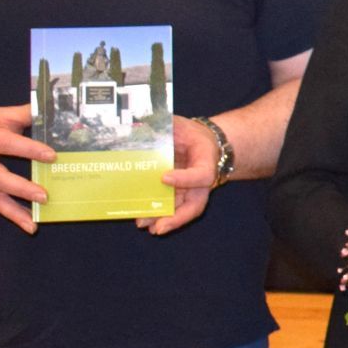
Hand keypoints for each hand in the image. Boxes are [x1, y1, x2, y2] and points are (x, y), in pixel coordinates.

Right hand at [0, 104, 53, 233]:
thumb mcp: (0, 114)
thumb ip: (26, 113)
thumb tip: (54, 110)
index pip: (6, 142)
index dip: (28, 149)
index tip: (51, 155)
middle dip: (20, 188)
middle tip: (45, 196)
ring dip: (14, 211)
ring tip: (34, 221)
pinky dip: (11, 215)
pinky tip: (28, 223)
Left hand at [137, 115, 219, 236]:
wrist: (203, 143)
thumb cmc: (192, 134)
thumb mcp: (181, 124)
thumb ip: (165, 124)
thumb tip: (140, 121)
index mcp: (207, 161)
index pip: (201, 175)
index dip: (185, 179)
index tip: (164, 177)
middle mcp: (201, 182)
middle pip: (194, 204)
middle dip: (175, 217)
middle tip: (157, 226)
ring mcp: (191, 190)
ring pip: (182, 210)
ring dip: (164, 220)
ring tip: (144, 225)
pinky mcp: (180, 194)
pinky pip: (172, 208)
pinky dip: (159, 216)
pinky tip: (143, 221)